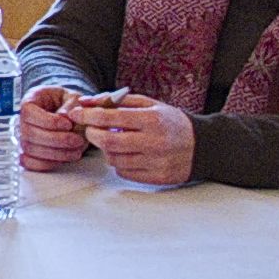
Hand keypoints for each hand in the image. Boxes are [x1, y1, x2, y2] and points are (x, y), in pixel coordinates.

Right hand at [16, 82, 92, 171]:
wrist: (73, 116)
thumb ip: (71, 105)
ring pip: (30, 149)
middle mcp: (23, 120)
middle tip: (77, 140)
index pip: (29, 112)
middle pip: (29, 133)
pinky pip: (29, 162)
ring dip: (56, 153)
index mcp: (30, 100)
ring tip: (77, 150)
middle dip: (56, 140)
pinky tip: (65, 158)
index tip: (68, 124)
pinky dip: (46, 163)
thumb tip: (63, 117)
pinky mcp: (29, 152)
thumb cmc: (71, 105)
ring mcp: (24, 137)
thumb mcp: (74, 98)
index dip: (48, 121)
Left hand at [80, 93, 196, 188]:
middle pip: (107, 142)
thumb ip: (116, 101)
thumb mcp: (149, 104)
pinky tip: (128, 154)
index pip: (109, 118)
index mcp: (151, 120)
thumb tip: (85, 101)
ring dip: (106, 150)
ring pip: (114, 159)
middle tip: (90, 130)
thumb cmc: (171, 122)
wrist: (203, 145)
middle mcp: (154, 142)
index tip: (75, 113)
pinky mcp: (157, 178)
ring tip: (114, 141)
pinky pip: (125, 172)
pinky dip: (119, 163)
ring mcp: (156, 162)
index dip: (87, 116)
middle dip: (92, 135)